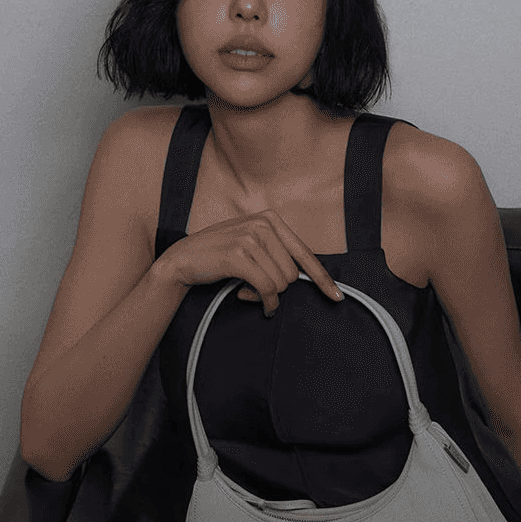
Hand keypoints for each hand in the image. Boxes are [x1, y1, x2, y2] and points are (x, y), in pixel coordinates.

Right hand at [161, 208, 343, 315]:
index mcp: (271, 220)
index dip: (323, 279)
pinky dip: (264, 301)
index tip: (337, 297)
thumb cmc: (220, 257)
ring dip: (265, 295)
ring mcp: (250, 238)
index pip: (305, 254)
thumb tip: (302, 277)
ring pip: (280, 283)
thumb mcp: (251, 244)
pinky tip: (247, 298)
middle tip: (254, 287)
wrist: (183, 259)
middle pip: (293, 274)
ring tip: (246, 289)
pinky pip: (267, 288)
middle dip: (277, 288)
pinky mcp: (239, 255)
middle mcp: (263, 224)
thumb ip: (276, 253)